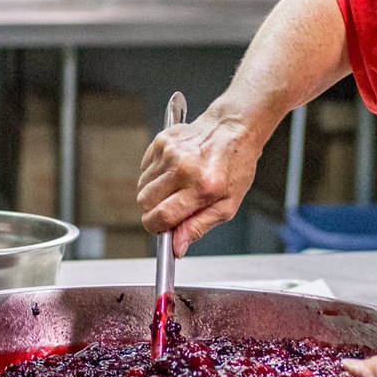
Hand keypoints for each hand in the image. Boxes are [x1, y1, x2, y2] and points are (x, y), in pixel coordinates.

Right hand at [137, 111, 259, 256]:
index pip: (162, 216)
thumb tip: (176, 247)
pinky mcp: (162, 141)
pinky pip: (145, 169)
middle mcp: (183, 167)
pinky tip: (174, 173)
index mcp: (202, 186)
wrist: (234, 129)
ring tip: (176, 188)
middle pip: (145, 203)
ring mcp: (170, 152)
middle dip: (153, 212)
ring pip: (142, 187)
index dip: (157, 229)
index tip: (162, 230)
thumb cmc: (235, 167)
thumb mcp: (228, 204)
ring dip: (153, 194)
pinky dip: (154, 177)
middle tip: (171, 209)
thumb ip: (199, 227)